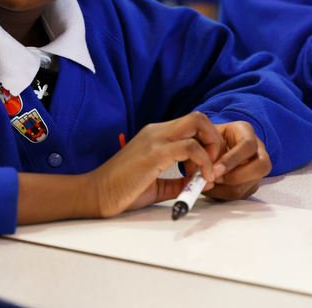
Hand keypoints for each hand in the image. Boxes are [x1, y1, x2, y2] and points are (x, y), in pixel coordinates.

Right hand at [88, 112, 225, 217]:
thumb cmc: (121, 190)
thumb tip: (199, 183)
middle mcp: (156, 131)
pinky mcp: (154, 154)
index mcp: (155, 135)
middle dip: (214, 140)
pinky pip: (190, 148)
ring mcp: (155, 139)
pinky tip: (200, 180)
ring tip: (207, 175)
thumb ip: (177, 182)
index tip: (207, 168)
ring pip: (197, 124)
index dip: (207, 143)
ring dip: (212, 150)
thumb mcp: (156, 184)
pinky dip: (203, 163)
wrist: (96, 194)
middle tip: (213, 166)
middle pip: (198, 118)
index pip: (192, 124)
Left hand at [204, 121, 270, 200]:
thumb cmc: (207, 137)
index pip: (248, 145)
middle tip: (214, 179)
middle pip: (261, 167)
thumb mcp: (205, 134)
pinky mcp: (251, 183)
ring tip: (209, 184)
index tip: (214, 169)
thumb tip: (200, 164)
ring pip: (252, 184)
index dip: (233, 159)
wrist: (210, 145)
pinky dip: (225, 194)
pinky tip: (212, 189)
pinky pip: (242, 194)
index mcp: (246, 132)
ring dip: (228, 188)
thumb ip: (204, 145)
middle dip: (236, 177)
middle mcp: (257, 150)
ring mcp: (257, 168)